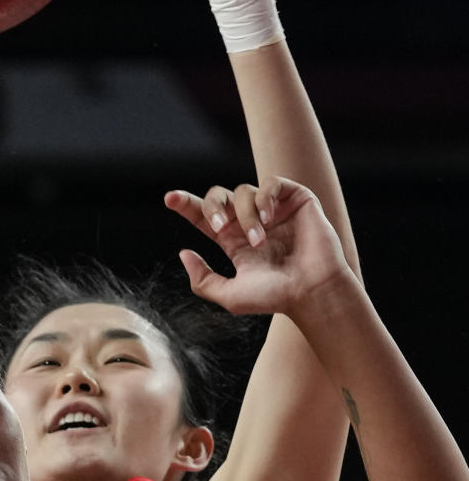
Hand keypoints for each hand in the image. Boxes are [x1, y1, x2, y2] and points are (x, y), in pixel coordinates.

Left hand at [164, 176, 348, 315]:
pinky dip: (266, 198)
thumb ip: (202, 280)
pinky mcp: (295, 200)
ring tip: (260, 240)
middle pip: (218, 196)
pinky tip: (270, 219)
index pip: (204, 216)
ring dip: (247, 216)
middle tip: (219, 228)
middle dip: (211, 207)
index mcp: (233, 241)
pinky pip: (271, 183)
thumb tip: (184, 253)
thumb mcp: (230, 295)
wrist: (312, 291)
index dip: (186, 205)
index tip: (169, 199)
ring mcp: (273, 210)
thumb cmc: (276, 297)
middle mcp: (250, 222)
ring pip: (243, 192)